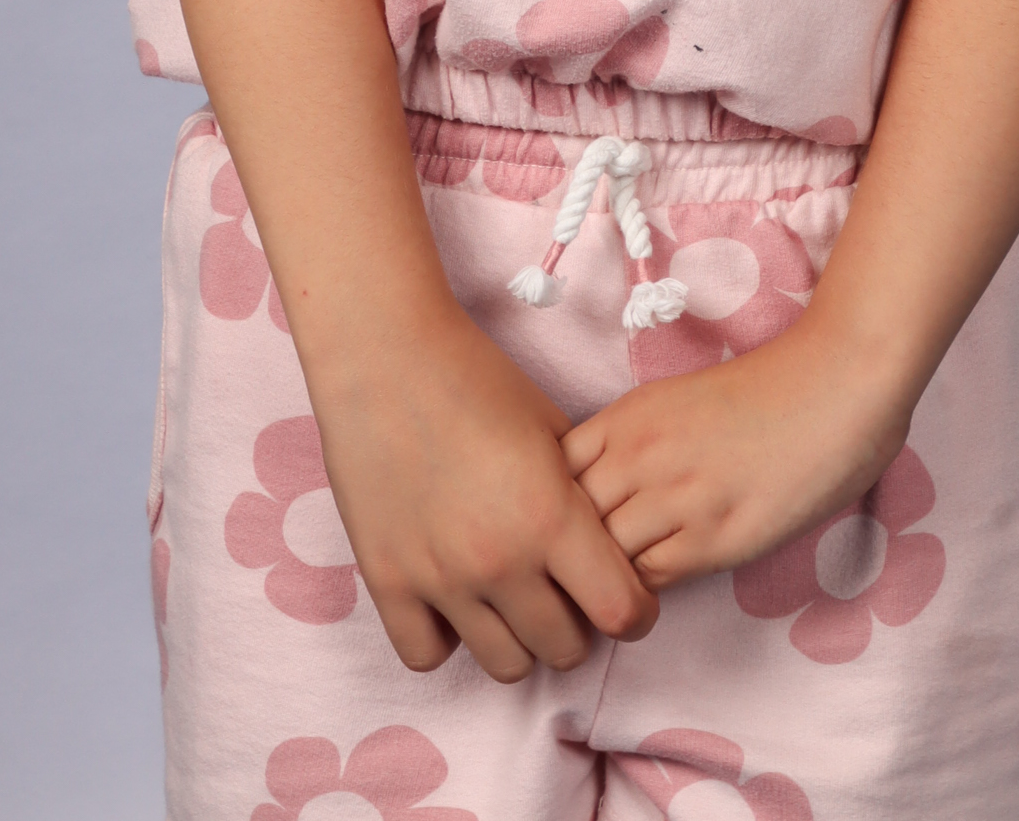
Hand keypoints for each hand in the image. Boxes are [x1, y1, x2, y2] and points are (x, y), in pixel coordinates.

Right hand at [315, 308, 659, 679]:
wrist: (384, 354)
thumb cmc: (474, 376)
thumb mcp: (551, 427)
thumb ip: (580, 495)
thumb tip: (604, 545)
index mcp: (550, 516)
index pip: (620, 612)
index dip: (634, 610)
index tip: (627, 596)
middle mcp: (499, 560)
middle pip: (565, 649)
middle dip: (577, 624)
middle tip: (565, 592)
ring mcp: (440, 578)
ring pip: (506, 665)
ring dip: (520, 638)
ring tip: (512, 600)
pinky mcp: (387, 581)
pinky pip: (427, 655)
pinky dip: (447, 637)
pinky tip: (454, 599)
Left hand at [561, 314, 911, 589]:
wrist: (837, 381)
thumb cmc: (768, 388)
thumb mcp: (679, 399)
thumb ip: (636, 438)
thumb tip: (604, 488)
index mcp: (630, 414)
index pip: (553, 473)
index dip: (553, 506)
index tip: (566, 526)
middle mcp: (641, 453)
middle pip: (566, 520)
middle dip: (565, 551)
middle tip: (577, 573)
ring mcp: (675, 497)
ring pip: (600, 557)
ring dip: (600, 578)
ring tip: (607, 590)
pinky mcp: (713, 538)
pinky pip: (647, 580)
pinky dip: (640, 591)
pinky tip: (653, 586)